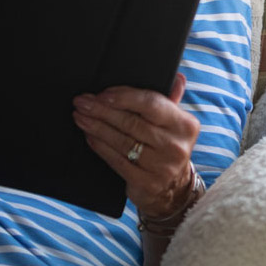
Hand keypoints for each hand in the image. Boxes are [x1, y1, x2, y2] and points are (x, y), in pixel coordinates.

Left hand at [72, 74, 198, 218]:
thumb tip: (177, 77)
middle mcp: (175, 145)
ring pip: (121, 141)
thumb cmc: (167, 146)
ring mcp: (161, 166)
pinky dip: (100, 147)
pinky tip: (89, 136)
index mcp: (184, 125)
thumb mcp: (174, 123)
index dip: (124, 97)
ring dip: (96, 127)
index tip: (101, 94)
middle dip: (101, 110)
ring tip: (80, 116)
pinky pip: (117, 160)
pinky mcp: (146, 182)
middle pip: (131, 122)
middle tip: (81, 102)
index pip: (151, 104)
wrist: (173, 188)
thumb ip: (171, 99)